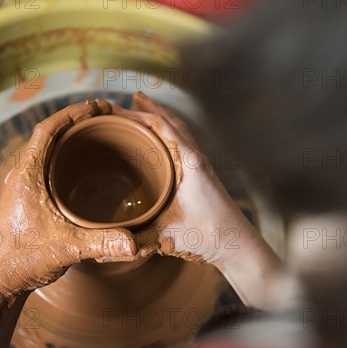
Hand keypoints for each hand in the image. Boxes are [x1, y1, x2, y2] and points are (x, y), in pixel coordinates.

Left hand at [0, 99, 135, 339]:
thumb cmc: (22, 262)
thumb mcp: (66, 249)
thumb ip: (100, 242)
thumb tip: (134, 241)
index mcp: (27, 176)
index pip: (47, 130)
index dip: (72, 113)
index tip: (97, 105)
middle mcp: (22, 175)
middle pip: (48, 134)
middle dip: (76, 120)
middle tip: (104, 115)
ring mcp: (22, 186)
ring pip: (46, 149)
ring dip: (69, 137)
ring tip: (96, 134)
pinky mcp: (26, 198)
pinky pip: (46, 165)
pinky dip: (65, 156)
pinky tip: (83, 167)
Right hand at [111, 92, 265, 268]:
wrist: (240, 246)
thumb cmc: (210, 237)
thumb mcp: (166, 237)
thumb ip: (135, 238)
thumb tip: (107, 241)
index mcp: (190, 162)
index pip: (162, 125)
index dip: (137, 113)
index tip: (116, 107)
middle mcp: (197, 158)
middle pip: (171, 122)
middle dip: (149, 109)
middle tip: (127, 100)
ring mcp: (202, 166)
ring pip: (180, 132)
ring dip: (161, 120)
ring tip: (142, 113)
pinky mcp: (203, 176)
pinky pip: (183, 146)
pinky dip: (169, 136)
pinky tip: (158, 147)